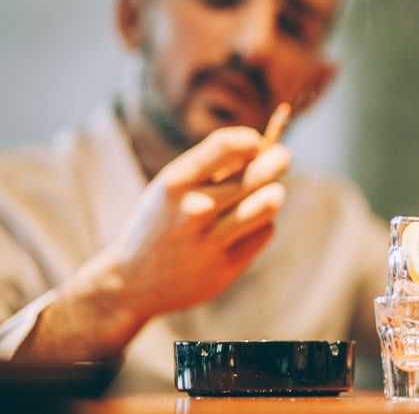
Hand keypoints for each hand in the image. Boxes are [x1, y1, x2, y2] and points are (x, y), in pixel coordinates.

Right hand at [104, 126, 290, 318]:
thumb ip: (212, 168)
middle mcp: (194, 210)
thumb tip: (265, 148)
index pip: (227, 145)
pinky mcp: (227, 266)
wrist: (132, 282)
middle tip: (282, 158)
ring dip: (274, 194)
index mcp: (176, 182)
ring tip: (267, 193)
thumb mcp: (172, 187)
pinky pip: (265, 231)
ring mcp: (211, 241)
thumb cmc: (162, 222)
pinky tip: (245, 227)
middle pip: (261, 174)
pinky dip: (261, 224)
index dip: (251, 139)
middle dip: (279, 160)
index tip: (257, 143)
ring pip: (270, 203)